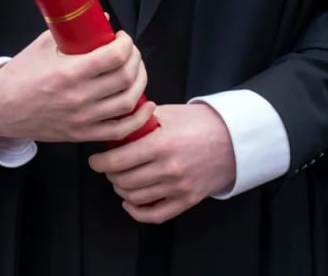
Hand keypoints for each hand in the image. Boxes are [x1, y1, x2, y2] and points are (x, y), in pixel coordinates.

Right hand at [0, 29, 152, 142]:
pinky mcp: (83, 134)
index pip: (113, 57)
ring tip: (136, 71)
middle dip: (135, 60)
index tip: (123, 38)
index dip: (126, 44)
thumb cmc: (21, 74)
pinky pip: (120, 130)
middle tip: (131, 51)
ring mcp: (83, 119)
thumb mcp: (43, 45)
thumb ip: (72, 31)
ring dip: (140, 83)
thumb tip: (101, 19)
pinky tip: (145, 105)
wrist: (1, 107)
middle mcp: (79, 97)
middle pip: (125, 78)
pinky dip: (138, 118)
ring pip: (128, 102)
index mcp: (68, 72)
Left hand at [87, 102, 235, 223]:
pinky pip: (155, 215)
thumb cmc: (199, 123)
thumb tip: (114, 123)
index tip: (94, 160)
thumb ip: (140, 120)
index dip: (100, 162)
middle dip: (109, 174)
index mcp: (161, 144)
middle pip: (124, 180)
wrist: (233, 139)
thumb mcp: (168, 113)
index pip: (119, 160)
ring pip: (135, 198)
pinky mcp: (187, 200)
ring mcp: (178, 187)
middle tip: (107, 167)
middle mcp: (169, 169)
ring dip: (121, 189)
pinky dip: (136, 211)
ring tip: (119, 179)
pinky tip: (129, 202)